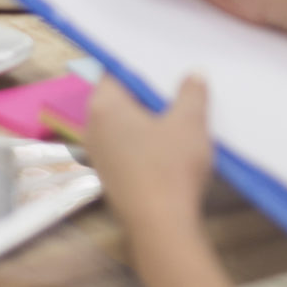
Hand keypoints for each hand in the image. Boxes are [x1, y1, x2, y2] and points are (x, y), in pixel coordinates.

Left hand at [86, 75, 215, 233]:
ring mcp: (100, 156)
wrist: (161, 226)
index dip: (142, 64)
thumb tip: (193, 75)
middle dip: (147, 92)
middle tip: (177, 82)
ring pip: (125, 125)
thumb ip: (191, 92)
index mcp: (104, 107)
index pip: (116, 72)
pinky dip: (146, 141)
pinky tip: (171, 145)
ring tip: (180, 112)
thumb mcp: (190, 122)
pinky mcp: (112, 177)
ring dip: (149, 119)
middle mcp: (93, 129)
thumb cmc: (170, 167)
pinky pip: (128, 147)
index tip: (164, 60)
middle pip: (120, 99)